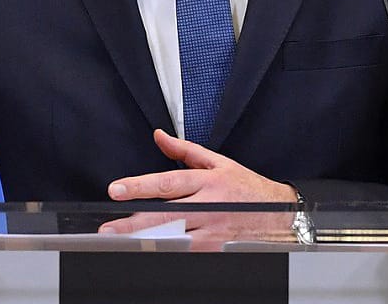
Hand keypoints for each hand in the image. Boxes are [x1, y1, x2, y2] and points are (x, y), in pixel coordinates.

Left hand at [100, 130, 296, 247]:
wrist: (278, 214)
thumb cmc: (246, 188)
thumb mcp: (218, 162)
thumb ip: (184, 150)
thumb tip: (159, 137)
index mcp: (207, 182)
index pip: (168, 183)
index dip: (140, 186)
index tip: (117, 190)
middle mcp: (209, 207)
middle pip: (166, 216)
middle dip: (134, 223)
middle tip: (109, 228)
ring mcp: (212, 231)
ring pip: (174, 238)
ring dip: (147, 240)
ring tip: (122, 242)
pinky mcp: (215, 249)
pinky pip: (187, 251)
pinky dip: (168, 250)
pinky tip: (149, 250)